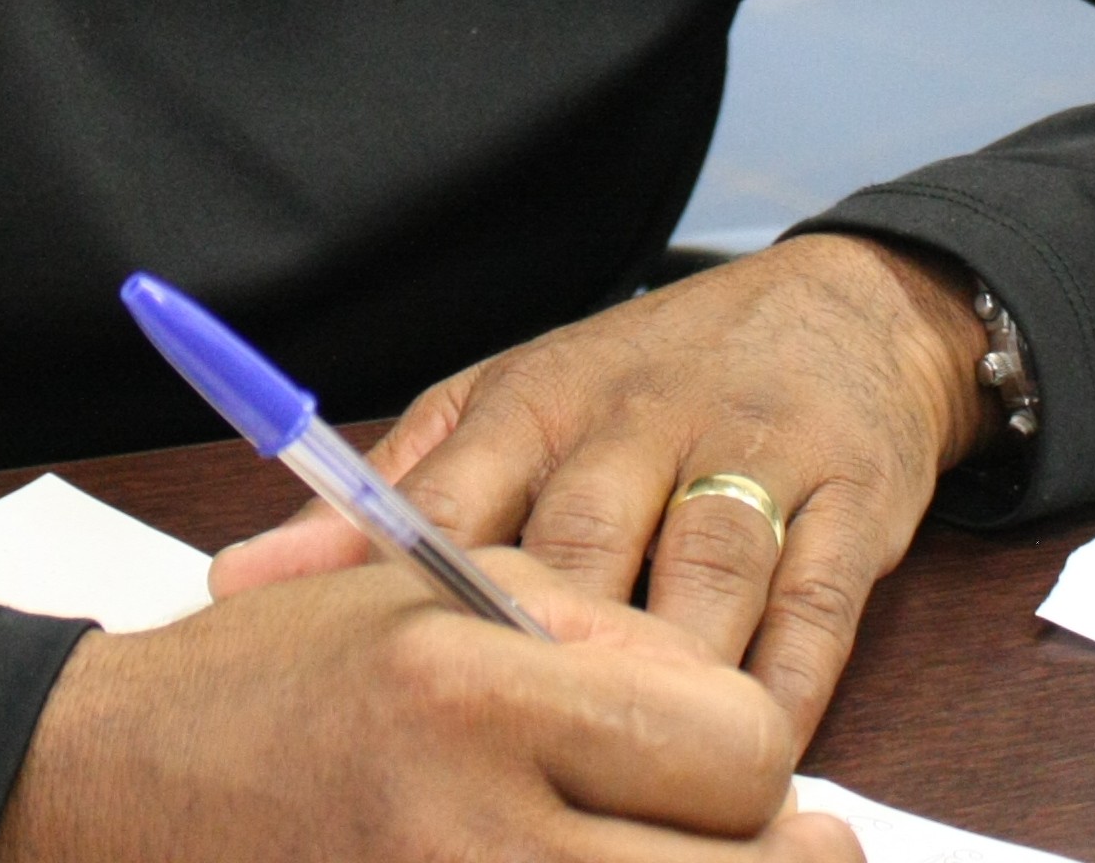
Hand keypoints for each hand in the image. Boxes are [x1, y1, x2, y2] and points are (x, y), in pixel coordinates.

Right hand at [0, 547, 860, 861]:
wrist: (124, 783)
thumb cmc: (289, 675)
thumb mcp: (445, 593)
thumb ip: (611, 640)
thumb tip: (748, 726)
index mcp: (479, 697)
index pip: (742, 749)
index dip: (748, 749)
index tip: (720, 751)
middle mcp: (474, 837)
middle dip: (770, 852)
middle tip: (767, 835)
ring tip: (679, 857)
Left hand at [211, 236, 989, 745]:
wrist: (843, 311)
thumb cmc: (645, 384)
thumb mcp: (506, 410)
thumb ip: (388, 502)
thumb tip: (240, 582)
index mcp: (535, 400)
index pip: (454, 502)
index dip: (406, 601)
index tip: (366, 693)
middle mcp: (638, 420)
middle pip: (577, 552)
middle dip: (535, 663)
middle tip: (495, 761)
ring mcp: (753, 453)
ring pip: (702, 577)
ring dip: (666, 684)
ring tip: (625, 782)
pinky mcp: (854, 496)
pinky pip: (814, 605)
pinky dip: (781, 689)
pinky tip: (752, 755)